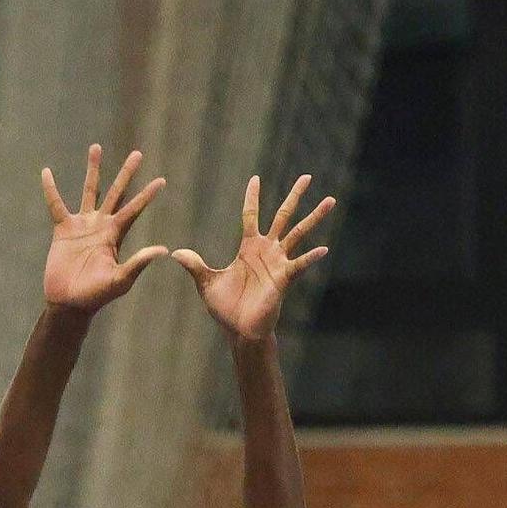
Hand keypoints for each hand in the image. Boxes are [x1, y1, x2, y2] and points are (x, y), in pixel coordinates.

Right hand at [41, 145, 167, 315]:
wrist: (69, 303)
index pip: (134, 209)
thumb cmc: (96, 296)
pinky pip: (56, 205)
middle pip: (116, 193)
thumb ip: (138, 263)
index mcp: (116, 235)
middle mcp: (101, 226)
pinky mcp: (63, 229)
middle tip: (138, 154)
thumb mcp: (120, 280)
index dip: (147, 196)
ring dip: (93, 170)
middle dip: (126, 174)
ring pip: (89, 191)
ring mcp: (82, 225)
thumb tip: (162, 250)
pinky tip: (46, 172)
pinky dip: (51, 190)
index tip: (161, 180)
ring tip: (96, 147)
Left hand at [173, 174, 334, 342]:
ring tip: (331, 200)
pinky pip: (300, 265)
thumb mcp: (207, 283)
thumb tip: (175, 253)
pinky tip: (324, 249)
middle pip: (283, 216)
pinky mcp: (284, 279)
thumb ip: (195, 266)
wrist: (239, 331)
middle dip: (294, 196)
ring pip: (298, 233)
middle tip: (307, 176)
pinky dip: (311, 258)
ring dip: (314, 217)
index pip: (251, 215)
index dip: (252, 197)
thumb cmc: (226, 309)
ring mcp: (278, 262)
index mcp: (248, 247)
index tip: (255, 178)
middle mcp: (267, 250)